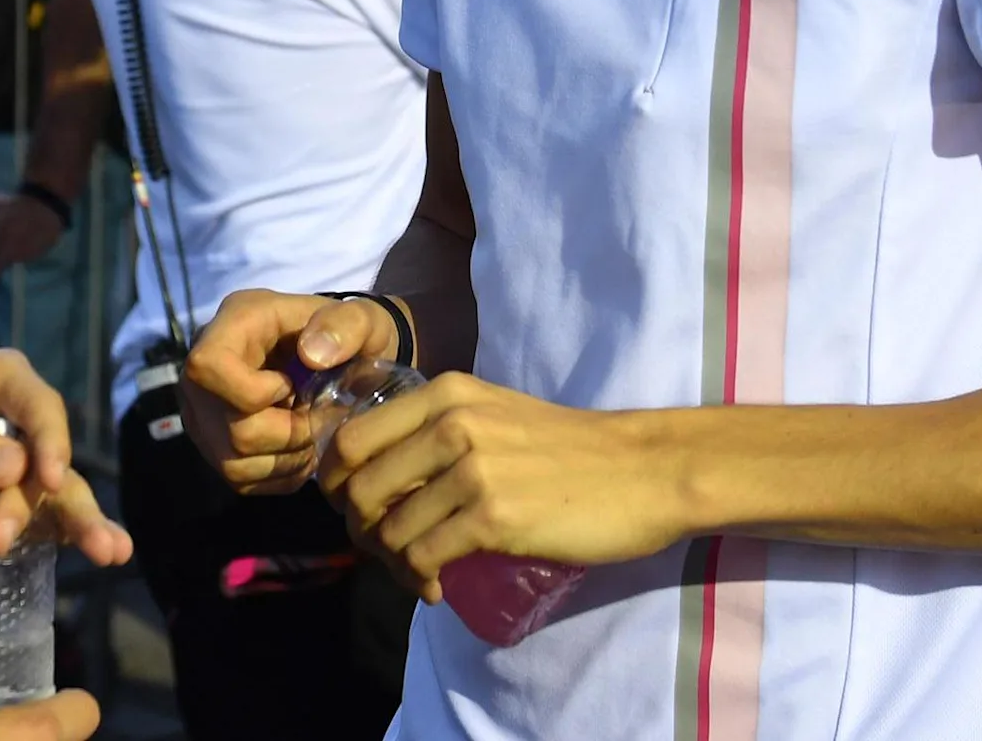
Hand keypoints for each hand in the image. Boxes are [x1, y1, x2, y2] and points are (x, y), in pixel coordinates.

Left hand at [0, 349, 129, 568]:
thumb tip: (13, 466)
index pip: (36, 404)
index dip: (49, 438)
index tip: (47, 478)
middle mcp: (15, 421)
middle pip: (50, 455)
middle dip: (50, 496)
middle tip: (5, 535)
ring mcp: (16, 470)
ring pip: (60, 491)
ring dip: (84, 520)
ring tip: (110, 553)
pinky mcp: (10, 509)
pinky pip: (51, 521)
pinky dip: (78, 535)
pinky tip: (111, 552)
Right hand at [179, 290, 402, 494]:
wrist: (336, 356)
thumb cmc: (346, 335)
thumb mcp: (361, 319)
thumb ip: (347, 324)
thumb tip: (313, 356)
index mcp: (231, 326)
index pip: (208, 366)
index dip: (253, 390)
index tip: (291, 384)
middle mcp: (201, 375)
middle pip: (235, 431)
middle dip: (291, 433)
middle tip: (318, 417)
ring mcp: (202, 416)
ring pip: (236, 463)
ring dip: (289, 457)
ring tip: (312, 433)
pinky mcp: (214, 449)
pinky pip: (242, 481)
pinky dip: (282, 473)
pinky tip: (301, 449)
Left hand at [323, 376, 678, 599]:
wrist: (642, 470)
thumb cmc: (570, 448)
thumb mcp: (494, 413)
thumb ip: (439, 429)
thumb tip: (379, 475)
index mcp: (444, 393)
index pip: (350, 440)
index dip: (338, 485)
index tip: (358, 511)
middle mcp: (449, 424)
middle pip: (357, 489)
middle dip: (360, 531)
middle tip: (387, 551)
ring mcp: (470, 469)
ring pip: (387, 530)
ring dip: (390, 564)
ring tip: (417, 573)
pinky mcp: (492, 516)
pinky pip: (423, 558)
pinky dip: (420, 581)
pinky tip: (437, 588)